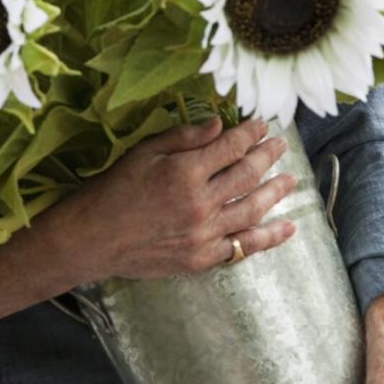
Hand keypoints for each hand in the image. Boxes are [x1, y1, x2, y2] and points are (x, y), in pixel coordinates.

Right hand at [60, 113, 296, 284]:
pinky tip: (287, 228)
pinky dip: (269, 237)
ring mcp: (204, 234)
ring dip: (275, 192)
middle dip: (267, 157)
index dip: (249, 133)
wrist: (93, 237)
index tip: (261, 125)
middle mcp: (200, 203)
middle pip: (247, 176)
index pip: (230, 147)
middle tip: (280, 146)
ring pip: (252, 209)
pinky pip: (244, 246)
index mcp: (185, 172)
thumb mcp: (144, 152)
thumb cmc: (114, 189)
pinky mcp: (202, 258)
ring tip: (290, 180)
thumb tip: (220, 125)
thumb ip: (184, 138)